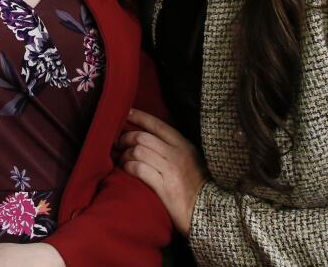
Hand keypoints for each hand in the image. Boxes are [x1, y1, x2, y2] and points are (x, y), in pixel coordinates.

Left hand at [118, 109, 207, 235]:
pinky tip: (126, 170)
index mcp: (185, 146)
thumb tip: (148, 137)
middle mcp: (178, 155)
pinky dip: (128, 167)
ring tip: (122, 160)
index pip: (158, 125)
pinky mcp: (165, 188)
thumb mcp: (192, 161)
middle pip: (143, 137)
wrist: (208, 215)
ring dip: (125, 154)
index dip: (140, 117)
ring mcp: (171, 171)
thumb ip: (174, 149)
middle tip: (118, 143)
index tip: (127, 113)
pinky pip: (139, 169)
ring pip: (138, 151)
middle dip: (126, 138)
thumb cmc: (197, 188)